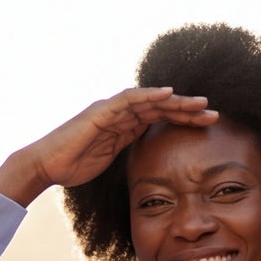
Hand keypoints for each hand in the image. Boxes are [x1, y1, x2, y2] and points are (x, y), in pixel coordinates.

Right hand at [0, 86, 217, 205]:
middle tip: (213, 113)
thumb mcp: (110, 161)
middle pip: (160, 107)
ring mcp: (111, 110)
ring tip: (200, 103)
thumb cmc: (74, 165)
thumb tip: (150, 166)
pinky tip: (168, 95)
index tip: (207, 125)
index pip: (160, 119)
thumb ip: (128, 154)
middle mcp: (121, 113)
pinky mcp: (101, 111)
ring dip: (176, 101)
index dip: (184, 120)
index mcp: (125, 125)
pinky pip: (129, 100)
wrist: (47, 164)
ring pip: (150, 100)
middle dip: (187, 109)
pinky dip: (149, 96)